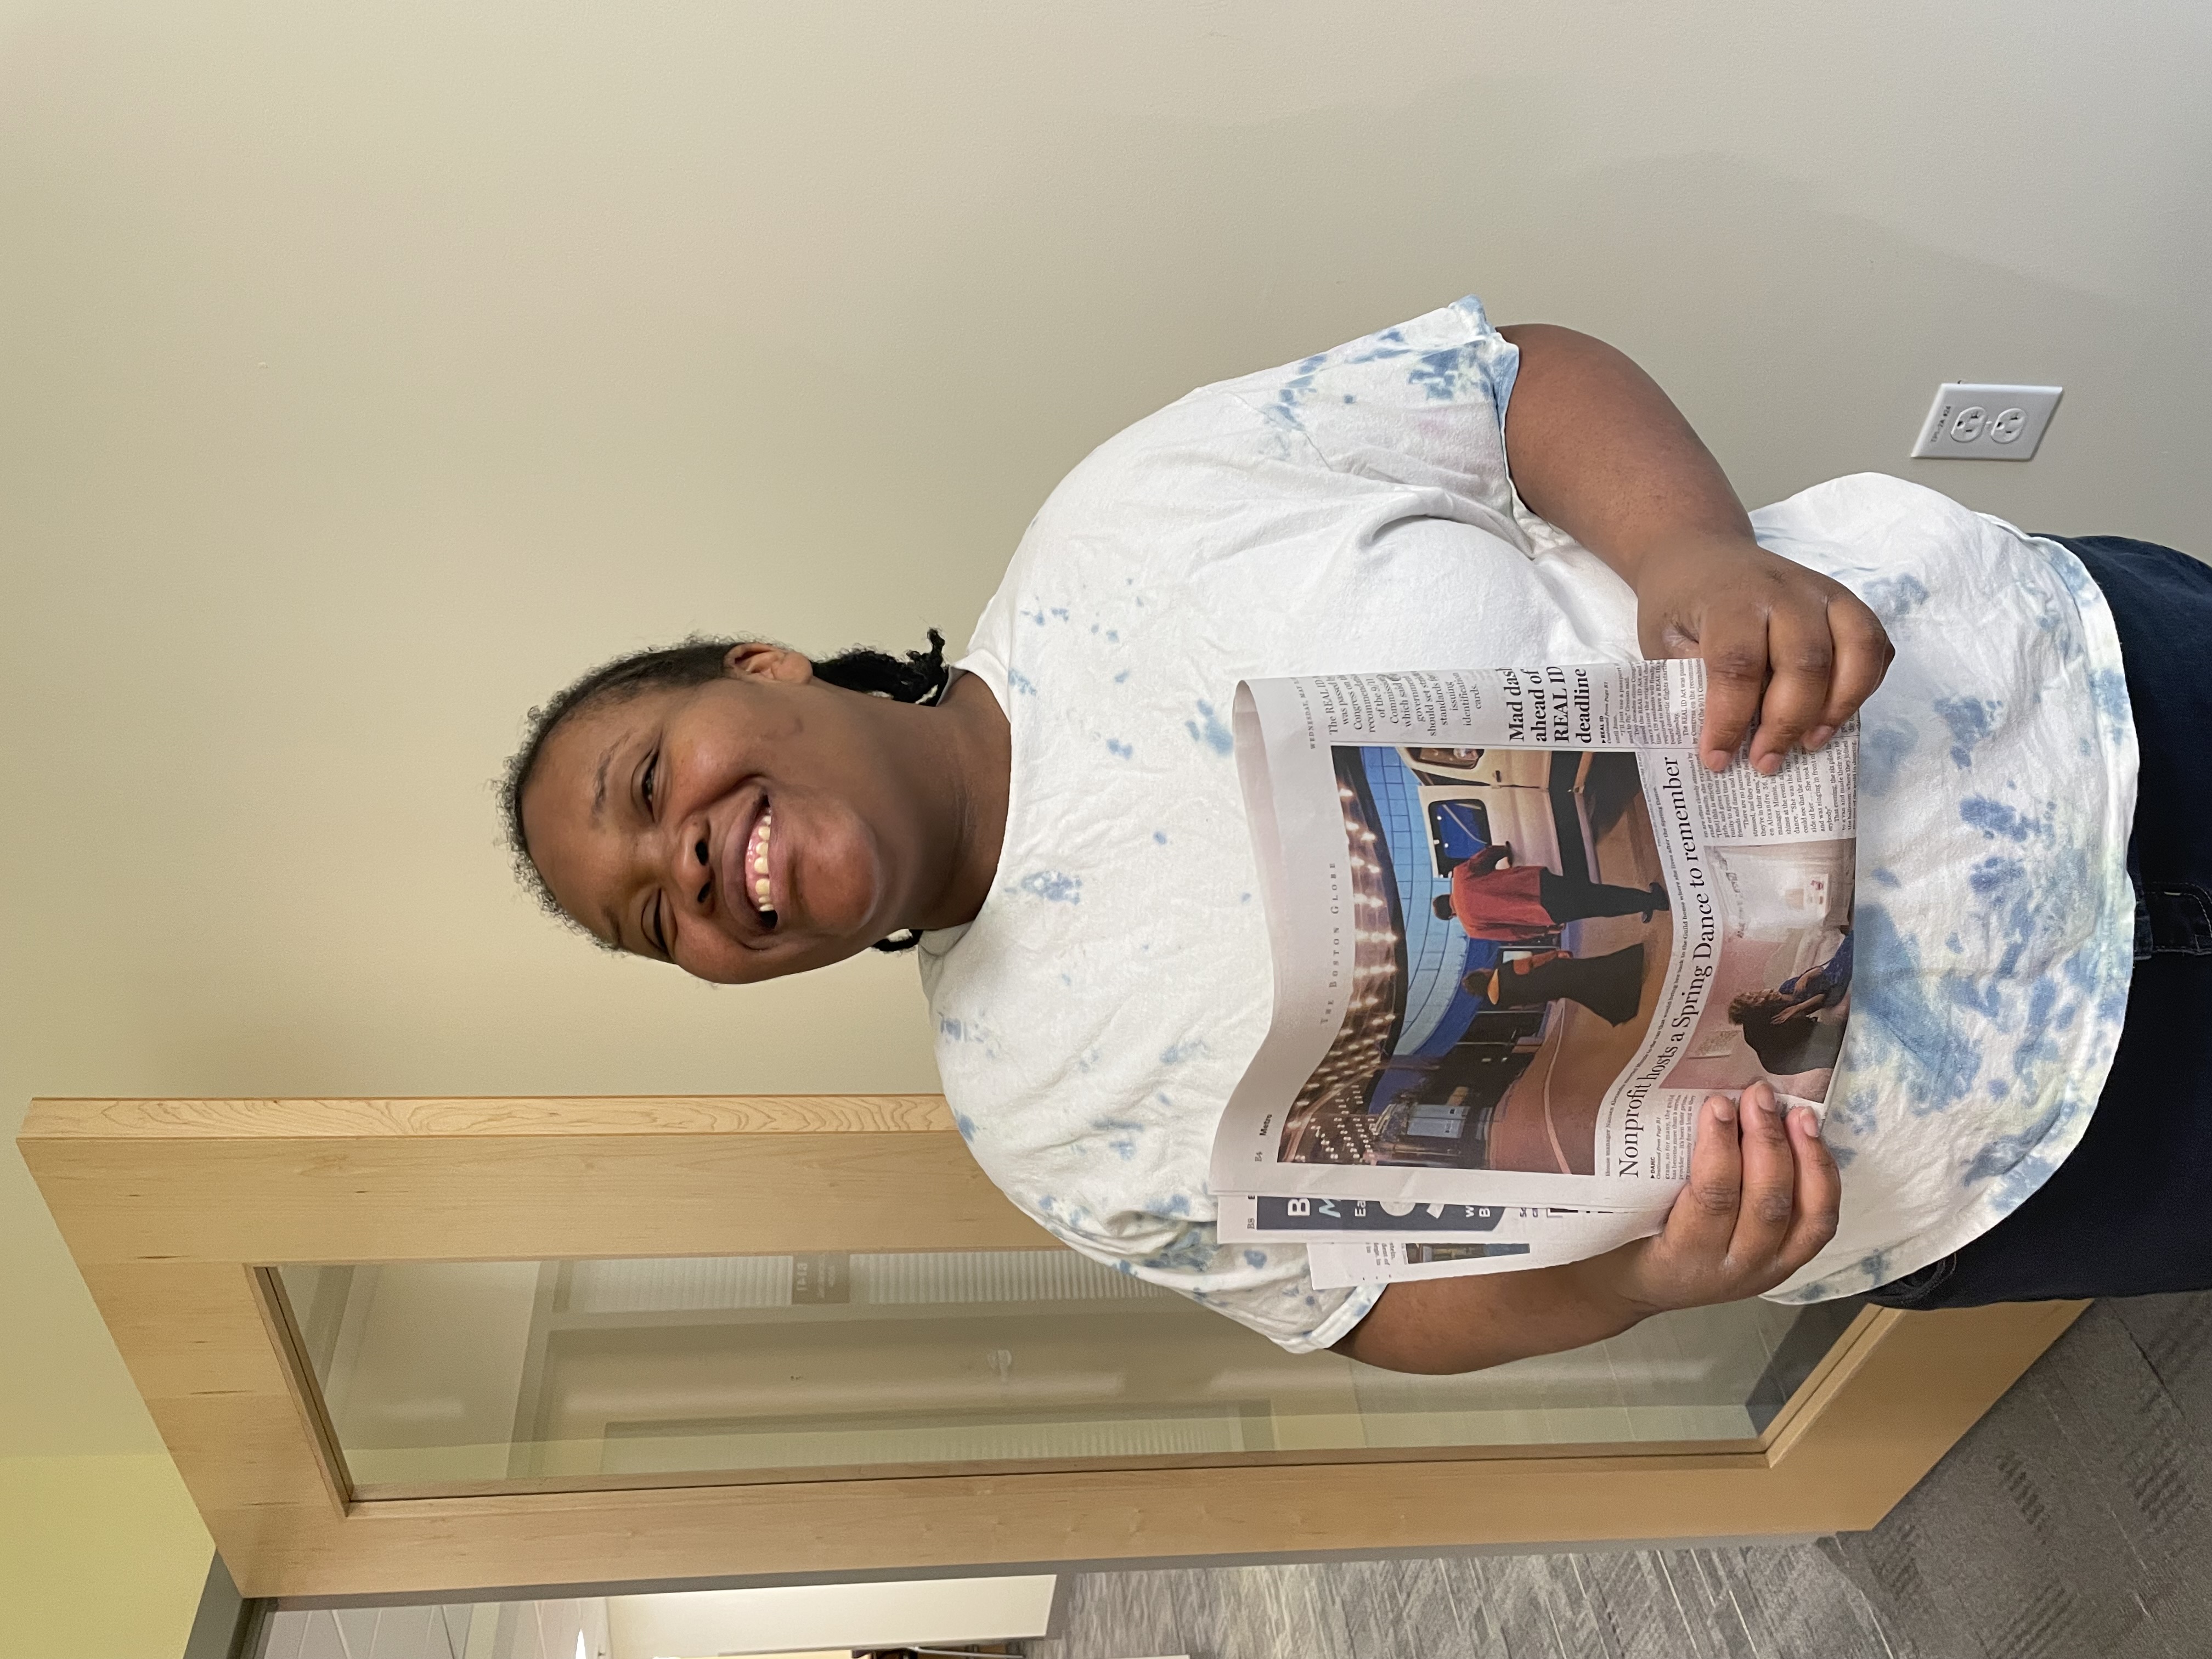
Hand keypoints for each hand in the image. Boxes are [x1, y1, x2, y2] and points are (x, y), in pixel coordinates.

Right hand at [1577, 1081, 1839, 1316]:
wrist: (1639, 1287)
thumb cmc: (1621, 1240)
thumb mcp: (1619, 1213)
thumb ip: (1643, 1170)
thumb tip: (1666, 1096)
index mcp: (1685, 1255)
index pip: (1713, 1198)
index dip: (1720, 1148)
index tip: (1717, 1103)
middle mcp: (1734, 1268)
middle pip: (1766, 1203)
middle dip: (1766, 1141)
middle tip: (1757, 1094)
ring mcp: (1769, 1268)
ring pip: (1806, 1215)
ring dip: (1806, 1158)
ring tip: (1797, 1112)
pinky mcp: (1791, 1262)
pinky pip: (1820, 1222)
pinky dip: (1822, 1179)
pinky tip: (1812, 1140)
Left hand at [1632, 534, 1892, 774]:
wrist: (1702, 555)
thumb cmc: (1680, 604)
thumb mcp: (1660, 640)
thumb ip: (1687, 679)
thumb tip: (1723, 732)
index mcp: (1732, 599)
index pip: (1739, 663)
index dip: (1731, 718)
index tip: (1717, 758)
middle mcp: (1785, 591)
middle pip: (1805, 662)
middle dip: (1787, 723)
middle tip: (1766, 762)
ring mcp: (1824, 593)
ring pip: (1858, 650)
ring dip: (1839, 706)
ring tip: (1811, 743)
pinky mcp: (1846, 603)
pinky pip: (1875, 645)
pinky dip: (1865, 685)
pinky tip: (1834, 715)